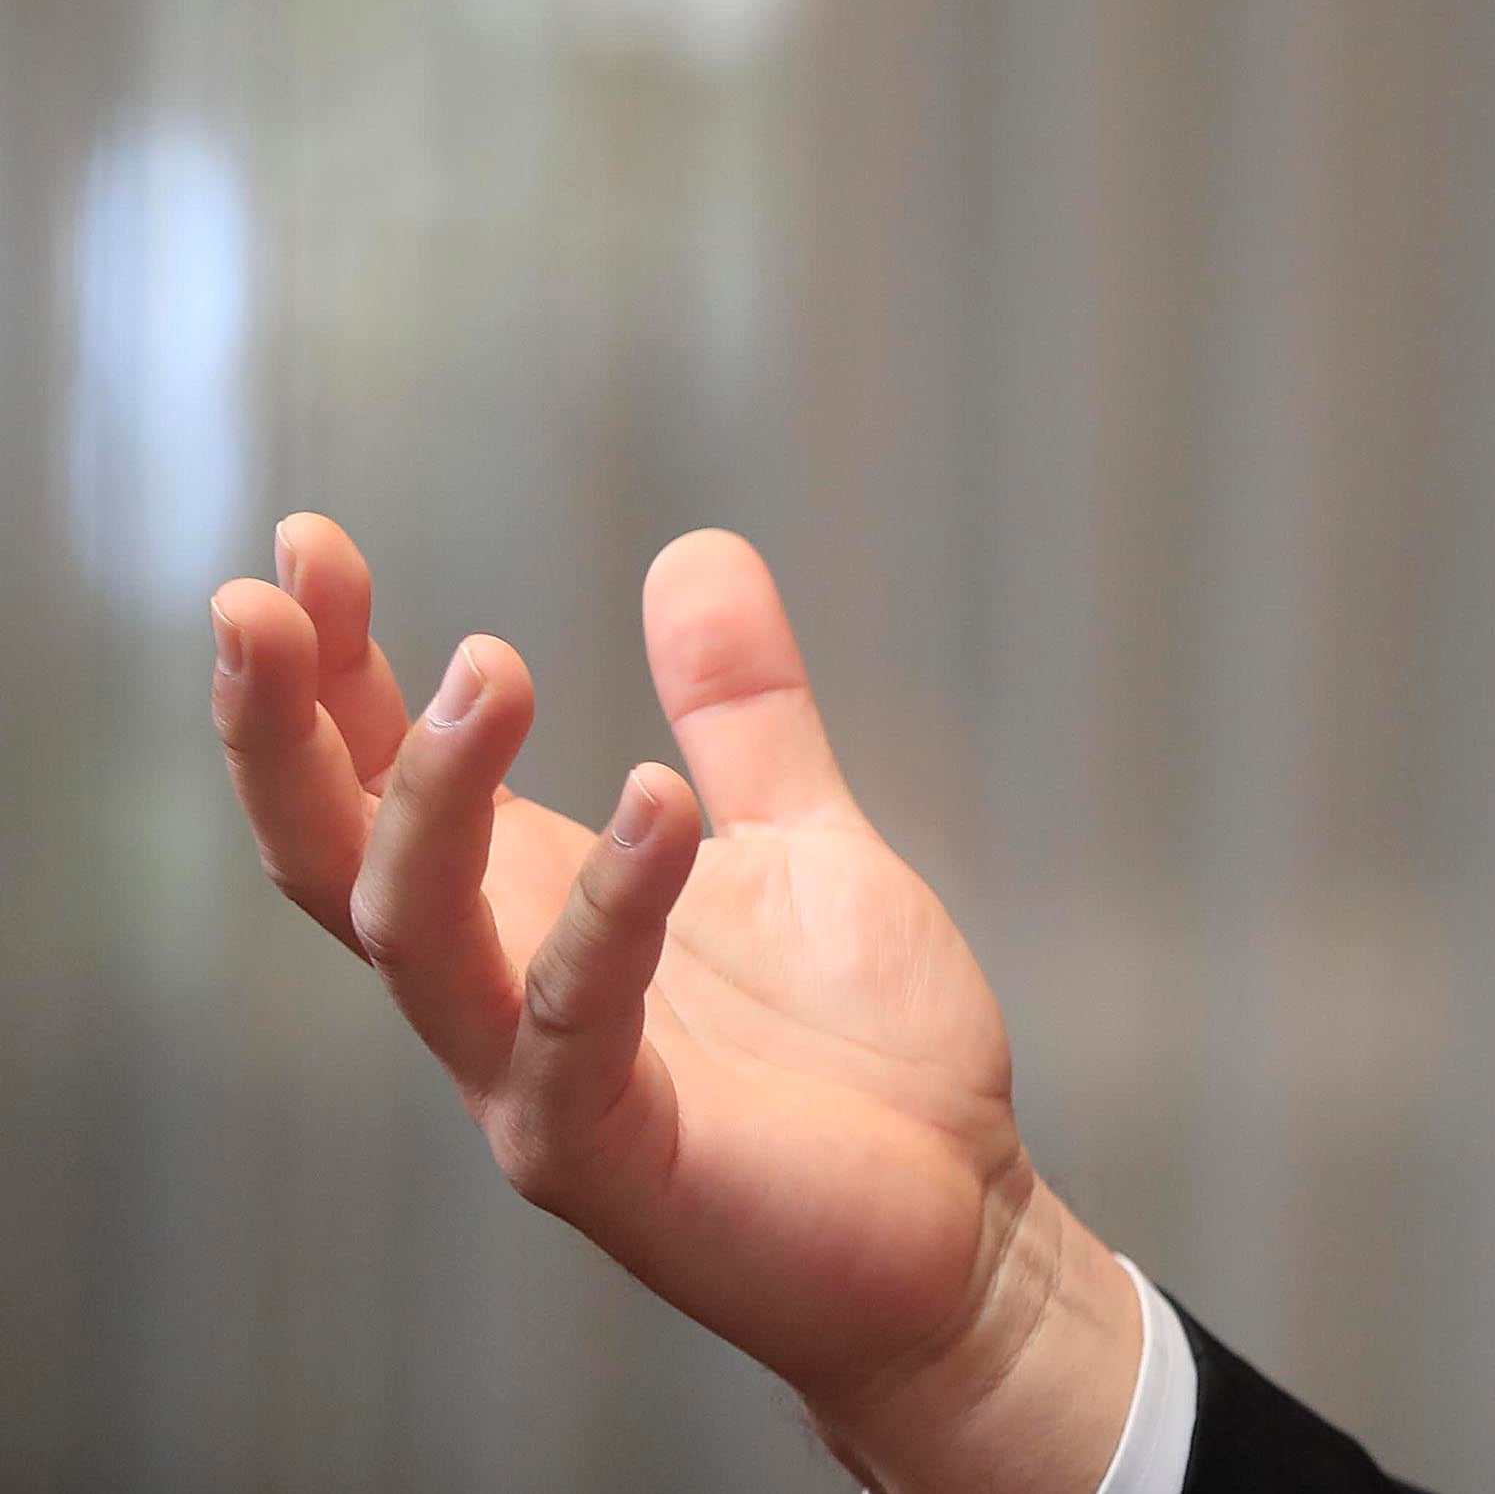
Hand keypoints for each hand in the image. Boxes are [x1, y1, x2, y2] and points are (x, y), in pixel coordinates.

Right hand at [208, 517, 1144, 1493]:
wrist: (963, 1220)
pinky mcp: (610, 1156)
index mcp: (529, 906)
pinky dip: (611, 909)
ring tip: (493, 662)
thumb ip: (744, 712)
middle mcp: (500, 989)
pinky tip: (656, 800)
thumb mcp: (799, 838)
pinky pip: (572, 1025)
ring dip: (430, 796)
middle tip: (265, 596)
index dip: (325, 665)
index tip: (305, 542)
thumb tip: (698, 551)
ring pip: (413, 935)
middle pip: (330, 854)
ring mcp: (536, 1080)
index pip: (378, 775)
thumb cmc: (858, 1055)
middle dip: (282, 727)